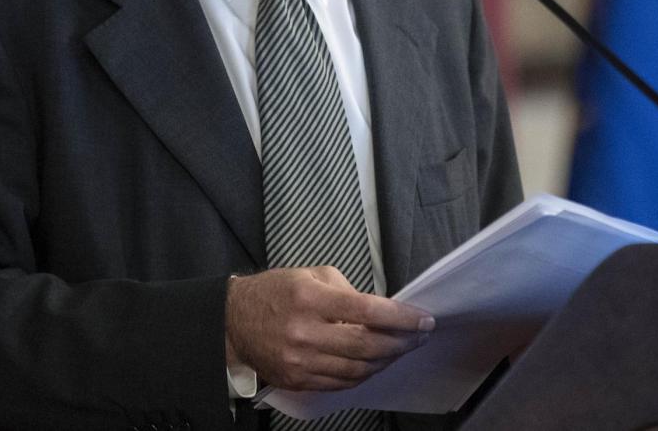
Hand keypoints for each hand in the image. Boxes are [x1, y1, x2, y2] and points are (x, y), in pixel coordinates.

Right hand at [224, 266, 434, 391]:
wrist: (233, 322)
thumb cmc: (275, 292)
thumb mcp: (309, 275)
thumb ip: (345, 290)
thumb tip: (379, 310)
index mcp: (310, 298)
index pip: (367, 310)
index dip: (401, 317)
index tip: (423, 319)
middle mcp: (305, 332)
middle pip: (366, 344)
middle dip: (401, 342)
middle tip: (420, 337)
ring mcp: (301, 361)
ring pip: (358, 368)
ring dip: (386, 360)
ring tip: (401, 349)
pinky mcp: (298, 380)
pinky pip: (341, 383)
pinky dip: (364, 374)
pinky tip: (376, 363)